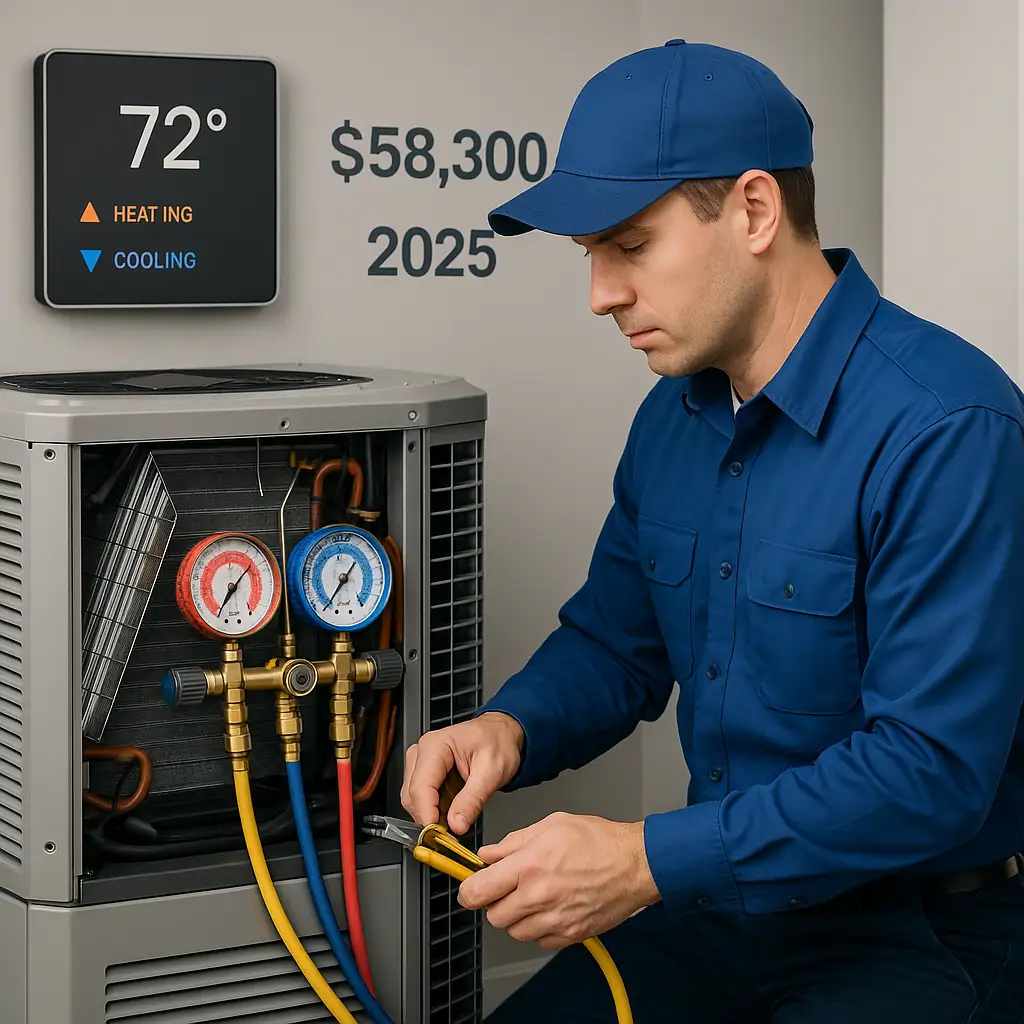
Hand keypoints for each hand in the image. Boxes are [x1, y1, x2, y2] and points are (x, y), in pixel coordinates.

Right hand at [401, 712, 523, 833]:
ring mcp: (420, 762)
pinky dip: (435, 809)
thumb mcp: (493, 771)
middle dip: (429, 817)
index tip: (438, 835)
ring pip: (413, 799)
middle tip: (453, 831)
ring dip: (432, 814)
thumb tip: (456, 824)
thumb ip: (473, 799)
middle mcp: (422, 752)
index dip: (426, 814)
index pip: (420, 787)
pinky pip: (421, 798)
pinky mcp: (424, 772)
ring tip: (458, 815)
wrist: (501, 733)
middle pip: (412, 795)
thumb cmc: (497, 742)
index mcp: (435, 745)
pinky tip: (453, 808)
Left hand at [457, 811, 659, 950]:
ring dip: (516, 916)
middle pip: (493, 916)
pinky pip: (538, 940)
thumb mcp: (551, 825)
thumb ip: (513, 842)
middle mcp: (539, 896)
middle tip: (508, 887)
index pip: (478, 891)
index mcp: (530, 865)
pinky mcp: (570, 935)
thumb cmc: (598, 840)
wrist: (634, 864)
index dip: (467, 891)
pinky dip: (538, 928)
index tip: (469, 888)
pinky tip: (551, 907)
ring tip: (534, 895)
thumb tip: (488, 855)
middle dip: (495, 902)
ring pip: (514, 931)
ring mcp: (555, 919)